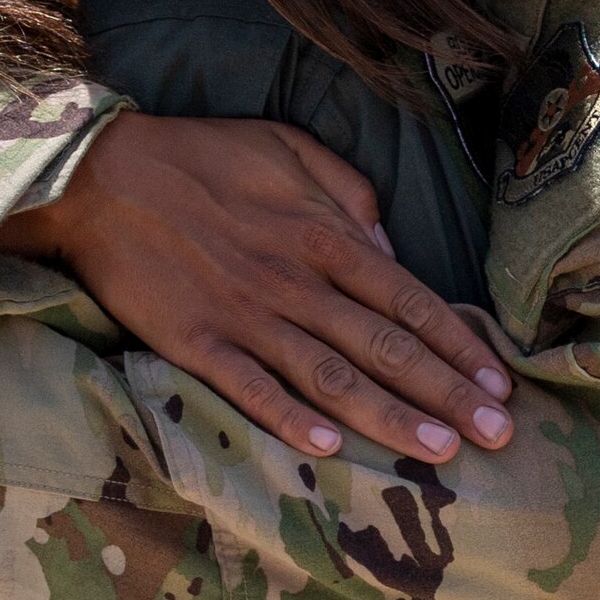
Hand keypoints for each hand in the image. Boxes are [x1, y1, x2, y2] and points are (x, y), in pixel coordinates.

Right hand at [0, 114, 513, 463]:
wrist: (99, 174)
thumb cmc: (198, 156)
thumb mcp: (286, 147)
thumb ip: (347, 192)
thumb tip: (390, 246)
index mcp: (322, 233)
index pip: (408, 297)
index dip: (458, 343)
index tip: (499, 383)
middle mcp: (295, 280)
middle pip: (385, 344)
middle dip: (447, 392)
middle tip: (498, 436)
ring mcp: (245, 314)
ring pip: (331, 374)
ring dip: (389, 415)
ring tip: (439, 453)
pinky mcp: (195, 341)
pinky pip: (249, 386)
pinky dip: (288, 418)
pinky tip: (330, 451)